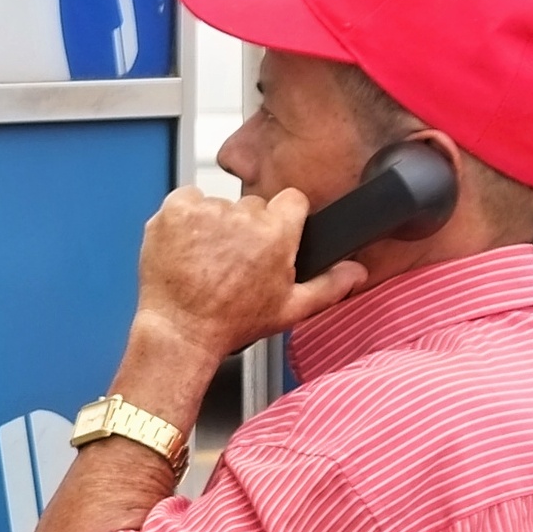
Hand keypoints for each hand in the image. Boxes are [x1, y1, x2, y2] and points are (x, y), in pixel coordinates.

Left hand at [120, 186, 367, 413]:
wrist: (181, 330)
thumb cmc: (232, 322)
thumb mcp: (290, 309)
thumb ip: (329, 285)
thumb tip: (356, 272)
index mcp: (277, 232)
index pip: (291, 200)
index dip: (282, 219)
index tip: (270, 236)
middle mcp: (244, 215)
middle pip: (252, 206)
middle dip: (245, 228)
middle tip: (232, 261)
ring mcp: (208, 210)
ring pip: (218, 204)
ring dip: (213, 225)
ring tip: (206, 261)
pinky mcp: (176, 209)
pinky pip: (186, 200)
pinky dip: (185, 219)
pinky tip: (187, 247)